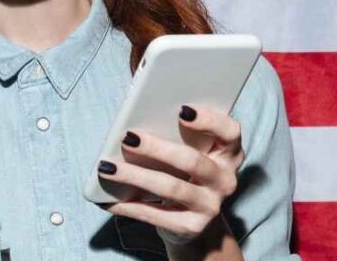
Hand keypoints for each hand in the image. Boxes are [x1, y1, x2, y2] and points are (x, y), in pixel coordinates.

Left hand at [97, 103, 244, 245]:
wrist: (193, 219)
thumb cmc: (185, 171)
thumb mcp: (190, 149)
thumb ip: (175, 131)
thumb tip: (137, 114)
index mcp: (228, 152)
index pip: (229, 131)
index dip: (208, 120)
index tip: (181, 110)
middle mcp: (225, 179)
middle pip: (192, 161)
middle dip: (156, 148)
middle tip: (127, 138)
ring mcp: (210, 206)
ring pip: (170, 188)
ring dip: (135, 176)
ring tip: (108, 167)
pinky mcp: (191, 227)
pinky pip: (156, 215)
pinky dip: (129, 206)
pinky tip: (107, 199)